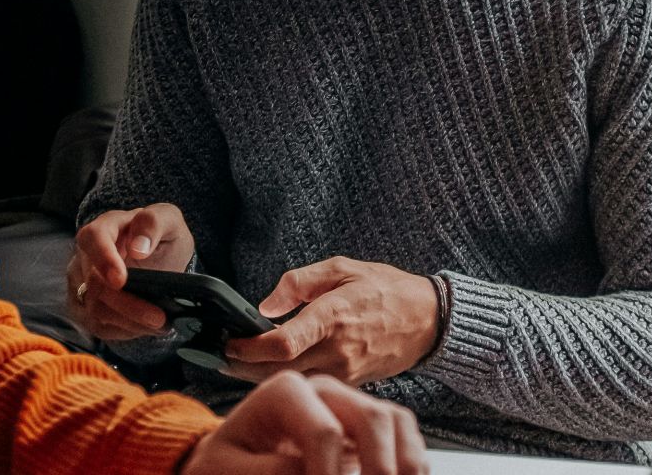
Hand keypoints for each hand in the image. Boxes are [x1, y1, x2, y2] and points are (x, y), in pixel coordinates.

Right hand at [66, 203, 195, 339]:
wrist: (157, 256)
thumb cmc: (160, 235)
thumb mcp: (168, 220)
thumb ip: (155, 223)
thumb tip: (139, 248)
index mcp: (106, 227)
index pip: (93, 239)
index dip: (103, 260)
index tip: (121, 280)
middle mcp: (85, 254)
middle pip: (95, 284)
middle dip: (128, 305)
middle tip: (159, 318)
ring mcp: (80, 281)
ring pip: (94, 309)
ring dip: (129, 322)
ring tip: (159, 324)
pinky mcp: (82, 305)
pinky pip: (96, 325)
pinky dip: (123, 330)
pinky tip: (143, 327)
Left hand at [180, 372, 426, 474]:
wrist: (232, 464)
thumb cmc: (225, 465)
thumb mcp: (226, 469)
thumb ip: (268, 471)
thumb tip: (310, 474)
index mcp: (283, 391)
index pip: (323, 433)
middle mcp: (323, 389)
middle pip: (371, 418)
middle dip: (379, 468)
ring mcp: (349, 403)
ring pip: (393, 422)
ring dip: (405, 464)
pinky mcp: (366, 422)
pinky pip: (403, 431)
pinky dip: (412, 461)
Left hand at [222, 258, 439, 386]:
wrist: (429, 320)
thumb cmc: (386, 289)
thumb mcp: (343, 267)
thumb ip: (299, 281)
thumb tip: (265, 305)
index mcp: (333, 315)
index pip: (282, 344)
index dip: (248, 348)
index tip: (228, 342)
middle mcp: (337, 349)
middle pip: (276, 371)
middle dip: (243, 366)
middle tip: (222, 356)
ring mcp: (345, 371)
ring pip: (291, 382)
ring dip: (262, 375)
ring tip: (241, 361)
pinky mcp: (350, 383)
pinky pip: (310, 385)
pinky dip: (288, 378)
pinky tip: (275, 366)